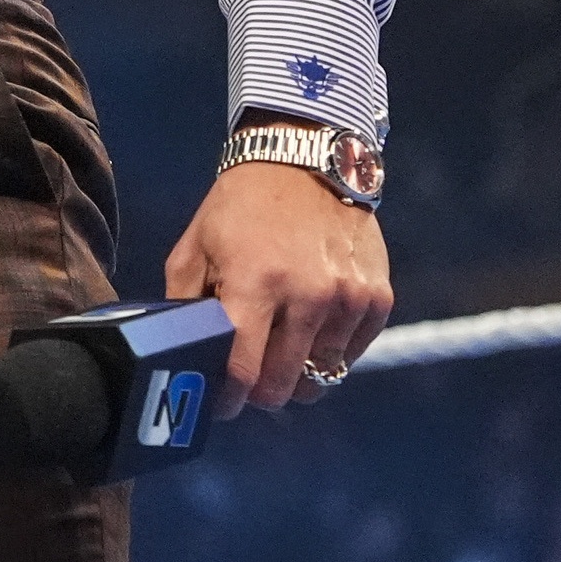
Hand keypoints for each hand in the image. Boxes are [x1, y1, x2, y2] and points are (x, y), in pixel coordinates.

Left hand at [165, 162, 392, 413]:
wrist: (304, 159)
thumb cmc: (240, 208)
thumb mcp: (194, 248)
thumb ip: (185, 307)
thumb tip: (183, 361)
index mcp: (256, 283)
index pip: (242, 372)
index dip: (227, 398)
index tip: (220, 402)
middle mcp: (309, 295)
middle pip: (284, 386)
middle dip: (260, 390)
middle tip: (249, 373)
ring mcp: (349, 298)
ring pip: (320, 378)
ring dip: (298, 370)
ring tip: (281, 341)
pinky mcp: (378, 297)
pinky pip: (351, 354)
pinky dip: (330, 350)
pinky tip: (312, 323)